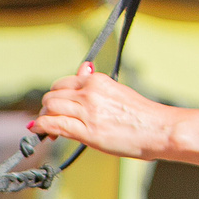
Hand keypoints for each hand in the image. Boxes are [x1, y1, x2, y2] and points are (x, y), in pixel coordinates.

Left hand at [32, 64, 175, 159]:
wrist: (159, 129)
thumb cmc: (142, 115)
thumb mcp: (117, 91)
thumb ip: (97, 83)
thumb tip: (85, 68)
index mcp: (98, 81)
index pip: (64, 83)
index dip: (57, 96)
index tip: (59, 107)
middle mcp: (89, 92)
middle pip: (53, 95)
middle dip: (49, 107)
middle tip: (51, 119)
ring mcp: (87, 111)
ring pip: (51, 108)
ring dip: (44, 117)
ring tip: (48, 128)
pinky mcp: (87, 131)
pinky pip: (54, 124)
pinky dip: (42, 126)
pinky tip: (39, 130)